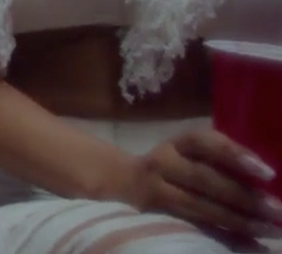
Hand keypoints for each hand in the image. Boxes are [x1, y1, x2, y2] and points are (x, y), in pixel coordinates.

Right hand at [108, 127, 281, 237]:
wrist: (120, 179)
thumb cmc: (173, 164)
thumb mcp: (187, 152)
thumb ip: (217, 159)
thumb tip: (266, 177)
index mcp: (176, 144)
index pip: (205, 142)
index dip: (235, 155)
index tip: (267, 172)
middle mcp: (162, 164)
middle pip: (204, 179)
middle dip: (244, 197)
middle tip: (277, 210)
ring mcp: (156, 191)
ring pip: (199, 207)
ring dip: (238, 221)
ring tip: (269, 229)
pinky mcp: (157, 215)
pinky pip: (194, 229)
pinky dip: (225, 239)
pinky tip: (252, 245)